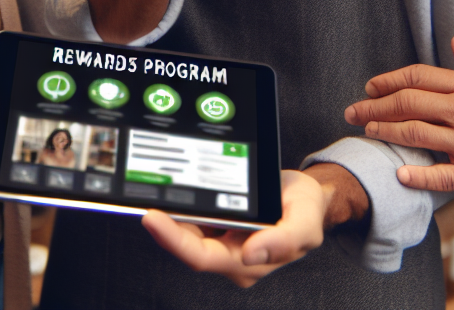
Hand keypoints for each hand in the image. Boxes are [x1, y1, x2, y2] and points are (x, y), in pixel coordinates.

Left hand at [140, 169, 327, 286]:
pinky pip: (193, 220)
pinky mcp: (219, 225)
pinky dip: (181, 208)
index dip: (174, 241)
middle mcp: (231, 256)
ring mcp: (223, 241)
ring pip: (187, 232)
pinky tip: (171, 192)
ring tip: (154, 192)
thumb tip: (252, 253)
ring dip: (170, 216)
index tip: (154, 219)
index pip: (203, 257)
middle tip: (145, 198)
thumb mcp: (305, 223)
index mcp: (249, 262)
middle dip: (164, 225)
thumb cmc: (307, 210)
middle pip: (187, 246)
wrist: (309, 196)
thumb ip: (283, 241)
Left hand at [344, 35, 453, 204]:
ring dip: (386, 133)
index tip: (370, 87)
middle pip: (410, 104)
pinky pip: (441, 176)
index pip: (421, 77)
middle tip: (353, 111)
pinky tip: (398, 172)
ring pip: (416, 135)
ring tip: (366, 132)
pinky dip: (418, 175)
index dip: (390, 80)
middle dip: (375, 107)